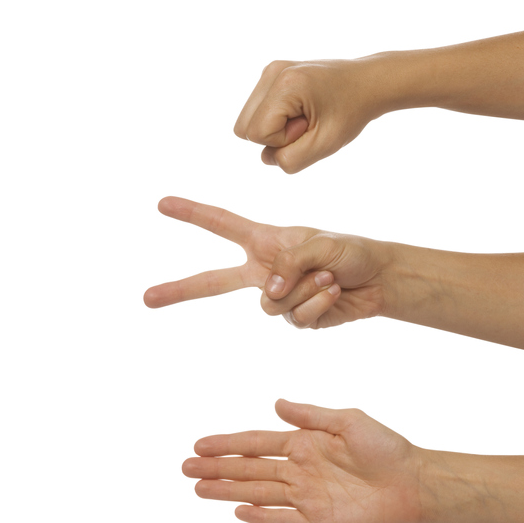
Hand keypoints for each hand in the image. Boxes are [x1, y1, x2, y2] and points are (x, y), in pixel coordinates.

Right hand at [144, 196, 390, 329]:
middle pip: (213, 283)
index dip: (192, 214)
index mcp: (265, 242)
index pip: (221, 225)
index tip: (163, 204)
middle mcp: (264, 270)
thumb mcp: (319, 244)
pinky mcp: (295, 318)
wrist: (376, 279)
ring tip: (327, 275)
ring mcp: (278, 296)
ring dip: (305, 288)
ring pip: (270, 305)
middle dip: (180, 289)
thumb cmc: (349, 250)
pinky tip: (334, 292)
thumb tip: (268, 292)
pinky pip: (295, 318)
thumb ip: (288, 263)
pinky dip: (318, 304)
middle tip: (147, 298)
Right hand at [182, 399, 421, 522]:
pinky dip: (260, 517)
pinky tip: (238, 512)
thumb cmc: (383, 445)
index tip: (200, 443)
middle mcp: (297, 468)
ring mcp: (305, 495)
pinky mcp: (317, 520)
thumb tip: (276, 403)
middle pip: (248, 468)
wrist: (411, 480)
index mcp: (302, 442)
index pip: (255, 442)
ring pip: (257, 492)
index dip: (227, 443)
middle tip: (185, 468)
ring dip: (227, 490)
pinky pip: (282, 519)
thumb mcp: (347, 419)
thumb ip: (310, 414)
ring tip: (199, 488)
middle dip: (217, 467)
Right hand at [233, 57, 388, 173]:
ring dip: (274, 129)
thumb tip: (266, 157)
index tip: (310, 127)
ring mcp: (270, 71)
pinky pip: (257, 112)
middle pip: (243, 128)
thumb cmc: (350, 113)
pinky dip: (276, 119)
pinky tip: (300, 111)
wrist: (367, 84)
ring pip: (247, 121)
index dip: (283, 141)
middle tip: (306, 125)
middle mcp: (272, 73)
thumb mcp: (324, 145)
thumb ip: (290, 160)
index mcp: (285, 84)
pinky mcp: (272, 75)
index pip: (256, 134)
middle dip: (273, 136)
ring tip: (305, 117)